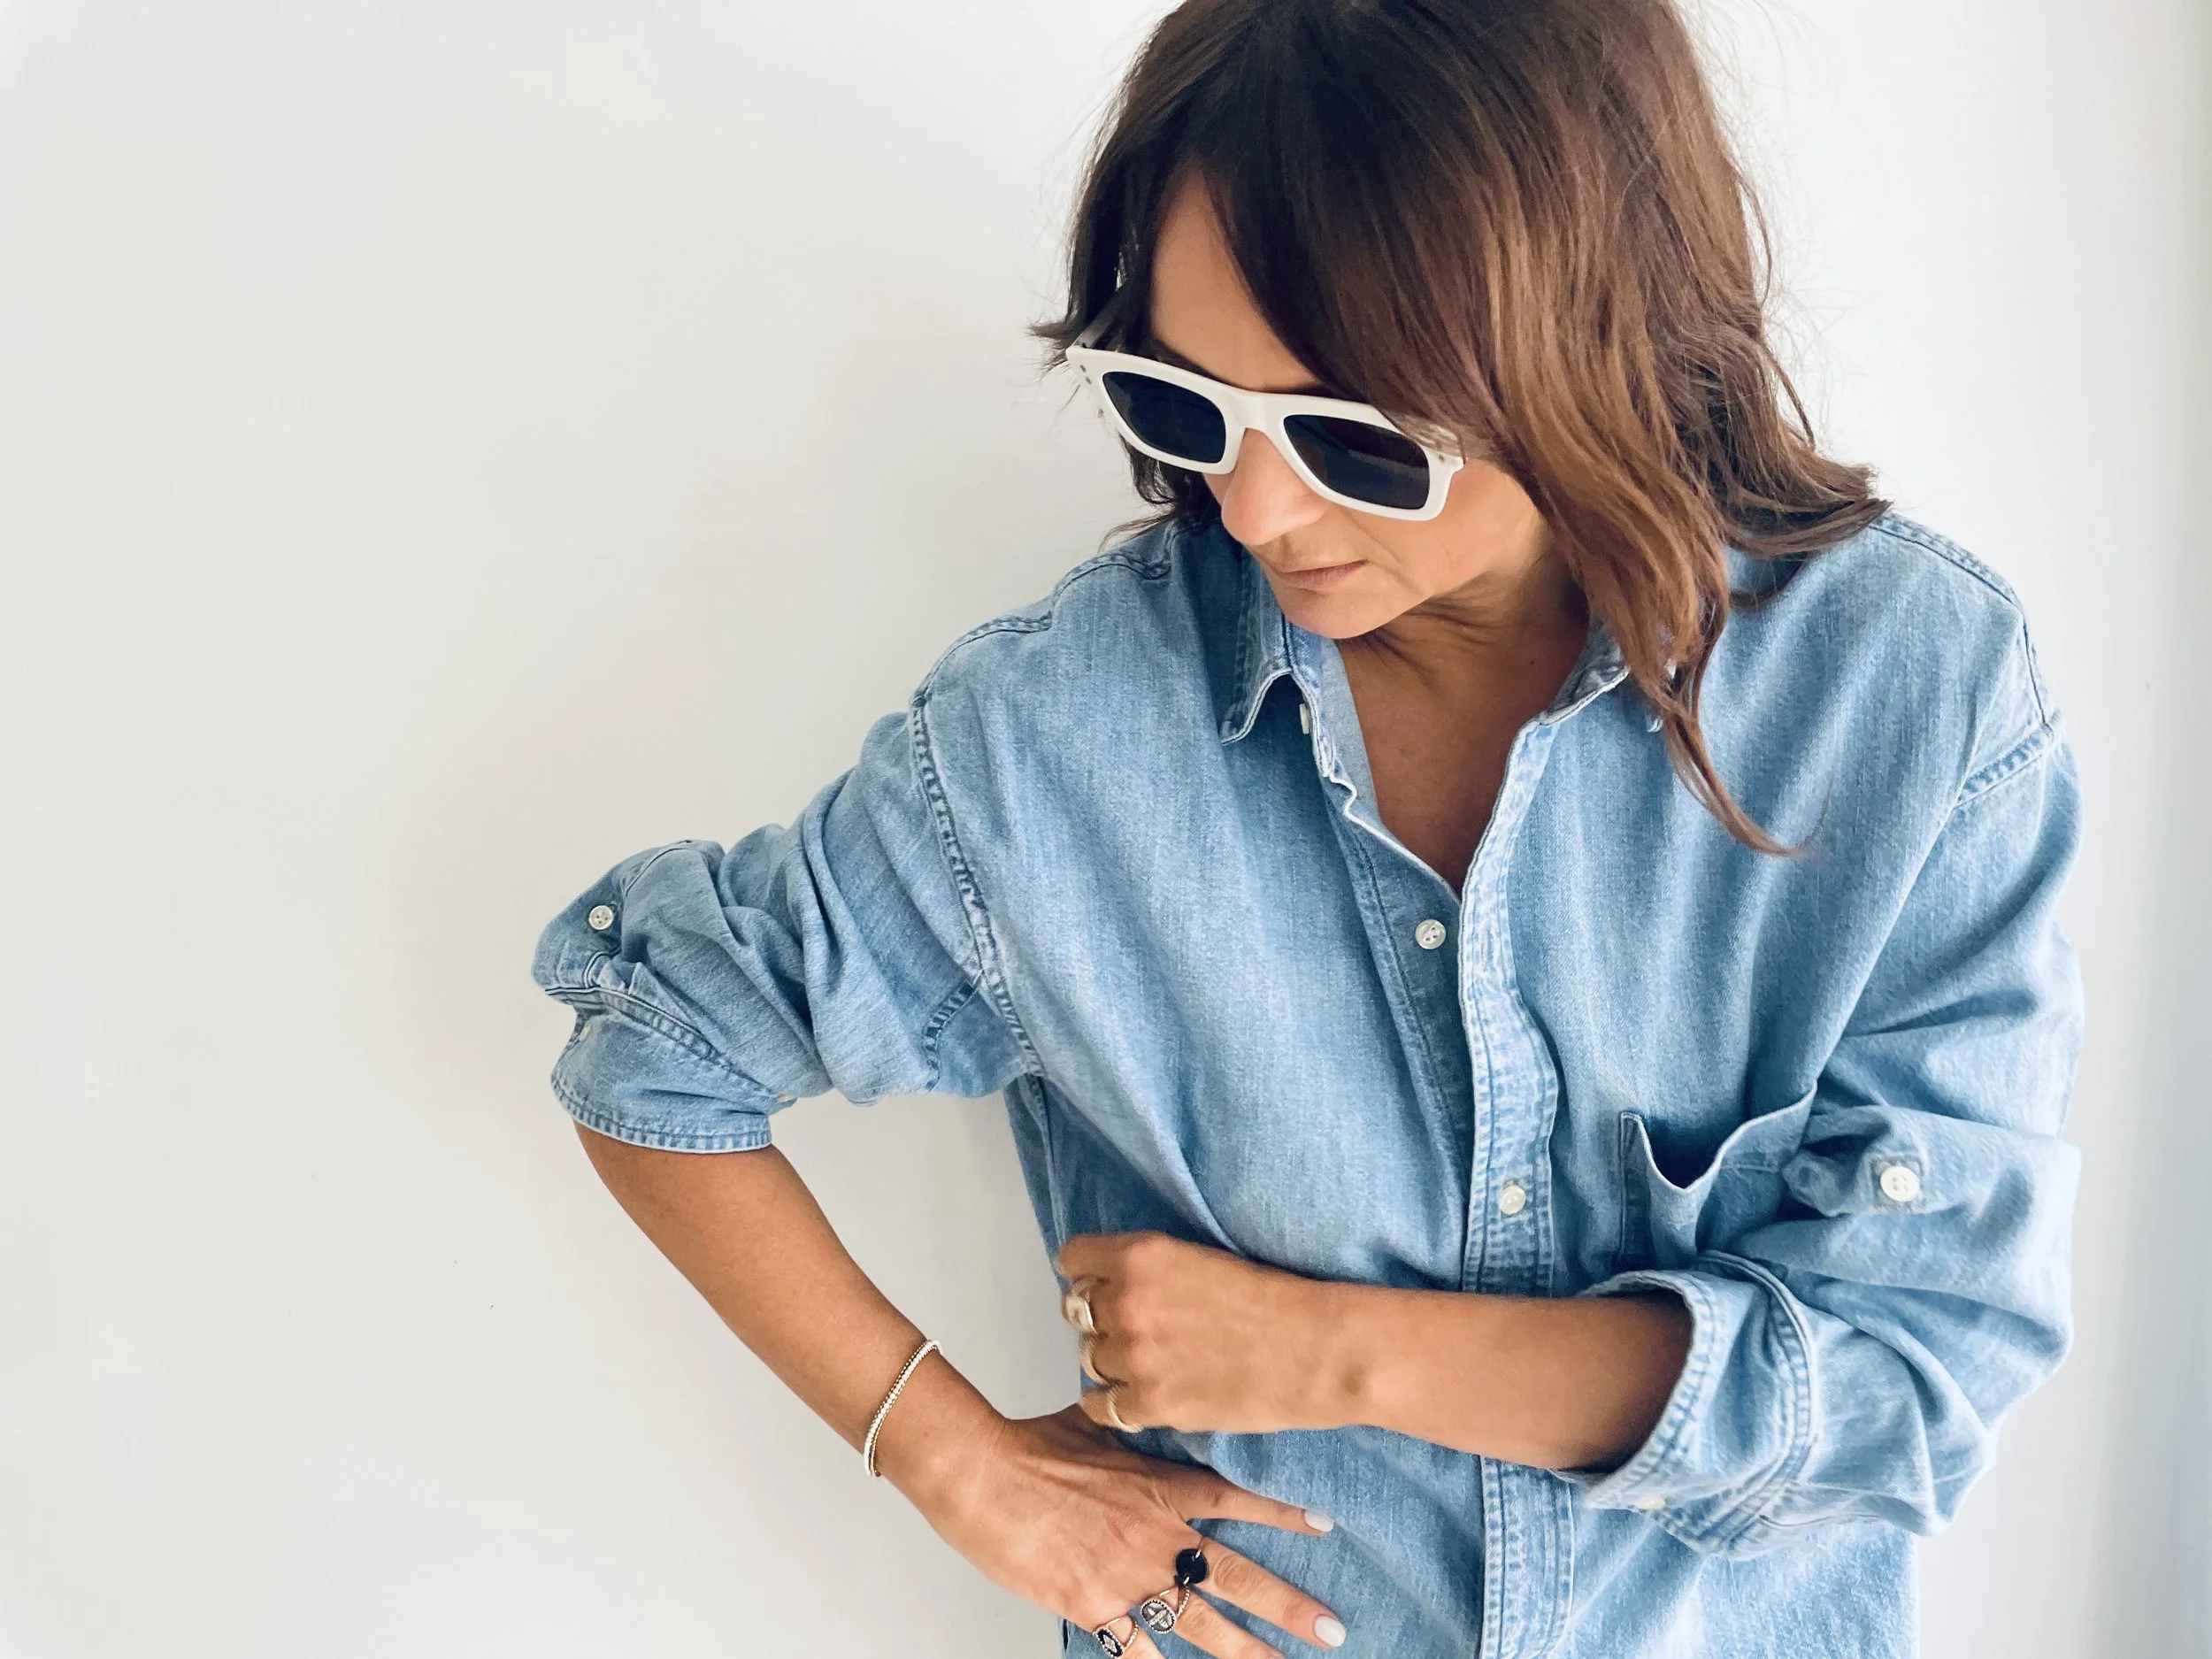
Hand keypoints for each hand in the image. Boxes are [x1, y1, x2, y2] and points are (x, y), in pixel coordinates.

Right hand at [905, 1404, 1346, 1656]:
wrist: (982, 1476)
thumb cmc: (1029, 1446)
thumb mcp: (1092, 1425)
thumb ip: (1130, 1427)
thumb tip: (1144, 1400)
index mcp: (1159, 1488)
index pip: (1235, 1501)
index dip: (1281, 1515)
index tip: (1322, 1527)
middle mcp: (1155, 1536)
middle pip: (1235, 1576)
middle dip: (1288, 1605)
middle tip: (1333, 1628)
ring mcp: (1127, 1576)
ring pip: (1200, 1622)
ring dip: (1246, 1650)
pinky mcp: (1093, 1606)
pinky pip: (1135, 1648)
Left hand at [1055, 1232, 1341, 1435]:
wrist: (1315, 1350)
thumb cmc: (1274, 1302)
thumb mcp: (1201, 1257)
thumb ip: (1152, 1269)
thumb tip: (1120, 1282)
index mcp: (1141, 1257)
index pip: (1073, 1259)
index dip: (1087, 1273)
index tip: (1100, 1284)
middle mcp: (1126, 1303)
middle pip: (1078, 1312)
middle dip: (1102, 1318)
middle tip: (1134, 1328)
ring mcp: (1135, 1357)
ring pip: (1090, 1357)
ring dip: (1112, 1360)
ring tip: (1147, 1364)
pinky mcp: (1150, 1404)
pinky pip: (1099, 1406)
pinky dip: (1111, 1404)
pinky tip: (1132, 1398)